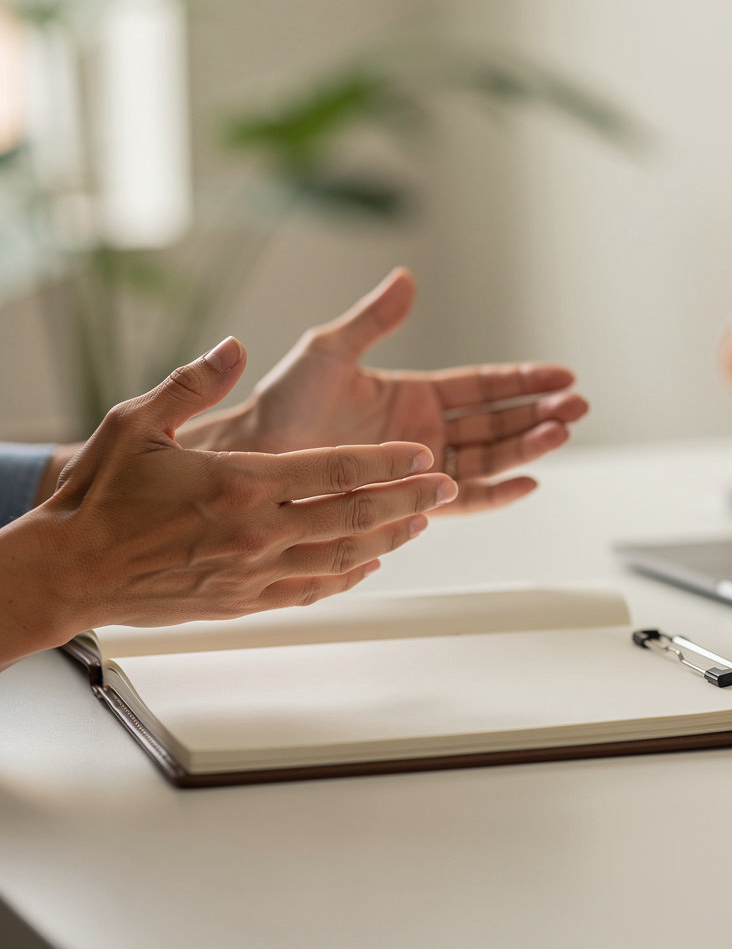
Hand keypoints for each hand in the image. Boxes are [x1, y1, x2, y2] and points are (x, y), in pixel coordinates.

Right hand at [0, 337, 455, 666]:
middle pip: (353, 516)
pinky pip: (311, 591)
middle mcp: (257, 531)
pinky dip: (347, 577)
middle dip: (408, 500)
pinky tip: (368, 565)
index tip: (422, 457)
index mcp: (240, 483)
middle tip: (446, 489)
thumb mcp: (137, 422)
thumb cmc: (100, 497)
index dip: (386, 463)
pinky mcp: (244, 601)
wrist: (69, 569)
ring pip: (342, 558)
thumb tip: (234, 347)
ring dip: (388, 539)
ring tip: (421, 523)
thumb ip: (192, 383)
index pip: (335, 470)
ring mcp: (254, 572)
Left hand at [182, 268, 587, 513]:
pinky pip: (462, 499)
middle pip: (496, 421)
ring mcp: (419, 466)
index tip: (561, 375)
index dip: (523, 380)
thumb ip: (374, 320)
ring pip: (488, 457)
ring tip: (560, 434)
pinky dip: (496, 493)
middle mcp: (423, 430)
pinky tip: (527, 483)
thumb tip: (407, 279)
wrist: (255, 459)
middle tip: (577, 406)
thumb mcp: (330, 351)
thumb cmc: (283, 404)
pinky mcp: (409, 497)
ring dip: (526, 447)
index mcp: (413, 394)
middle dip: (538, 412)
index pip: (481, 386)